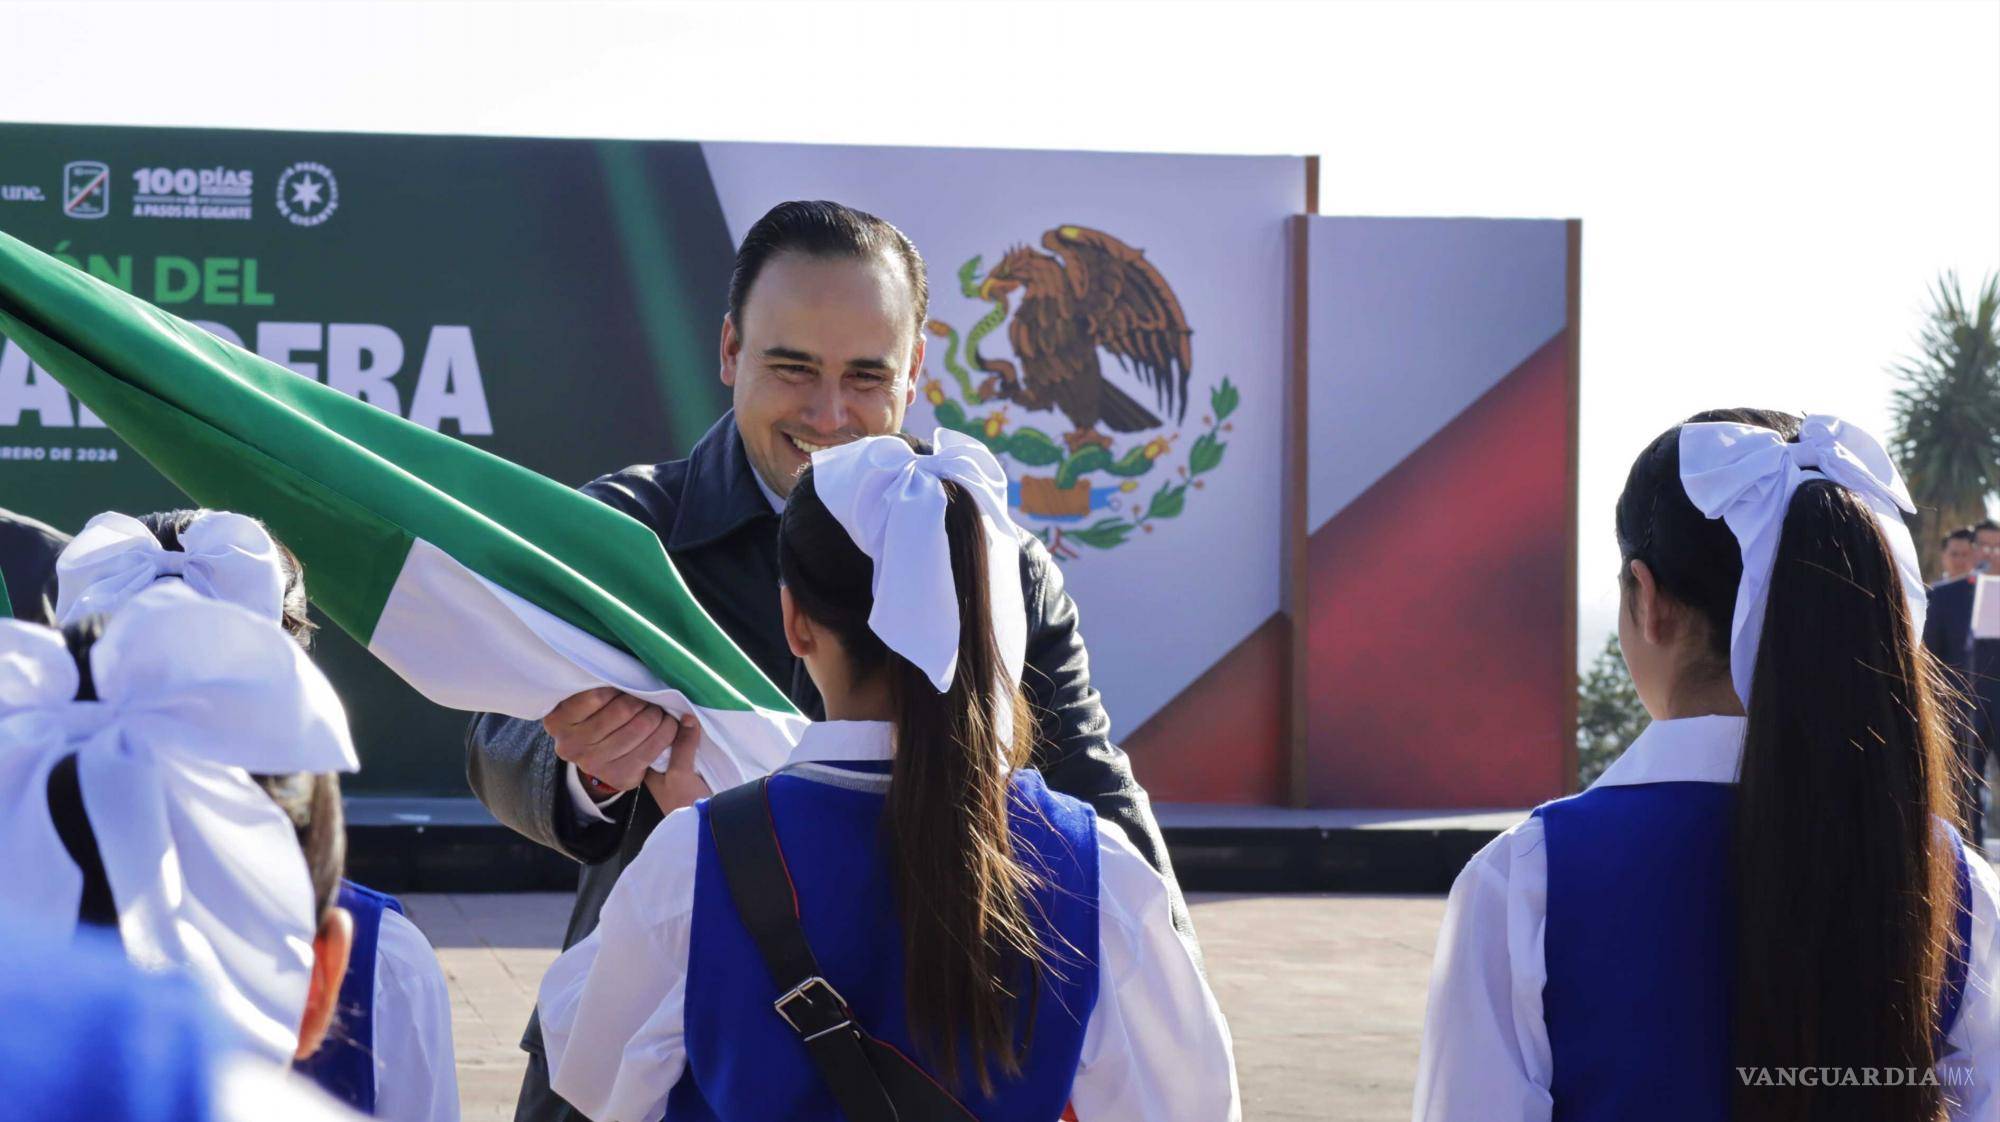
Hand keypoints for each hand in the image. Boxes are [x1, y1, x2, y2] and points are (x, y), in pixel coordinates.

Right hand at [544, 687, 678, 793]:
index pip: (597, 696)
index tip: (627, 684)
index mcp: (558, 721)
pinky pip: (651, 749)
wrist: (595, 756)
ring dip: (656, 713)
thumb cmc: (592, 716)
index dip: (619, 687)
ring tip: (658, 708)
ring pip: (639, 728)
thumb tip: (624, 669)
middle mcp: (571, 745)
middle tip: (649, 695)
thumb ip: (592, 685)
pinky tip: (668, 724)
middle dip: (641, 699)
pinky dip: (666, 732)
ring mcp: (594, 764)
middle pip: (621, 711)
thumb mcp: (580, 699)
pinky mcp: (619, 777)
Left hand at [644, 713, 710, 815]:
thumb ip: (682, 746)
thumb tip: (687, 718)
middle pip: (669, 738)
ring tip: (701, 715)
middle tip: (690, 707)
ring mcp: (680, 768)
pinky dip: (702, 742)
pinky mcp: (698, 770)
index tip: (675, 706)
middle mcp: (662, 766)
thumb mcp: (680, 773)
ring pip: (684, 743)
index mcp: (650, 767)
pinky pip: (697, 750)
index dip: (662, 722)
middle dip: (679, 726)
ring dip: (692, 733)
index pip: (652, 737)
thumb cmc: (685, 803)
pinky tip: (709, 730)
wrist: (709, 826)